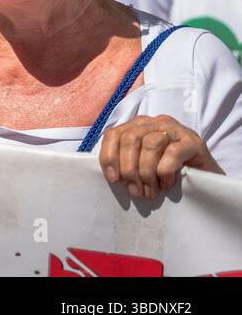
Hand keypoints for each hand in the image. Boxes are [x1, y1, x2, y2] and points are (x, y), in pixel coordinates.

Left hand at [98, 114, 221, 200]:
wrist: (206, 180)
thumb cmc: (169, 173)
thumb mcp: (142, 165)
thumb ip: (126, 161)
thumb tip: (111, 174)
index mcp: (139, 125)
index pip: (114, 134)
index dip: (109, 156)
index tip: (114, 180)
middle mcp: (156, 122)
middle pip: (130, 138)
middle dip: (129, 168)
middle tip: (135, 191)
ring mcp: (176, 129)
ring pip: (150, 145)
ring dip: (146, 173)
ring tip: (150, 192)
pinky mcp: (193, 141)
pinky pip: (172, 153)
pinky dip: (165, 172)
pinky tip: (167, 184)